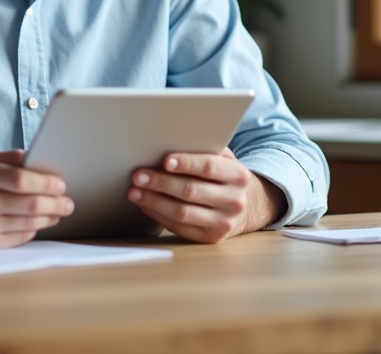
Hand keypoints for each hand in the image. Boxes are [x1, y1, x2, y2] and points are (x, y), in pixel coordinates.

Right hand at [0, 150, 73, 248]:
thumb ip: (12, 159)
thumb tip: (43, 162)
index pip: (22, 180)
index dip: (46, 183)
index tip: (61, 184)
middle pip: (30, 205)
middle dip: (56, 203)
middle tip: (68, 202)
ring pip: (30, 223)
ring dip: (50, 217)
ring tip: (59, 211)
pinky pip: (21, 236)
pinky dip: (34, 228)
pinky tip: (40, 222)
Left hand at [127, 148, 285, 243]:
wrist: (245, 206)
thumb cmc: (224, 176)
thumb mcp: (223, 160)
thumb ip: (204, 150)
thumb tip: (169, 141)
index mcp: (238, 176)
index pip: (209, 167)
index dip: (186, 163)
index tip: (164, 160)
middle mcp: (234, 201)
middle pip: (191, 191)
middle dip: (161, 182)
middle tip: (138, 175)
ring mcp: (223, 223)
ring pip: (182, 212)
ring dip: (154, 201)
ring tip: (135, 192)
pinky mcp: (211, 238)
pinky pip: (180, 227)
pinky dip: (159, 215)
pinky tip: (146, 205)